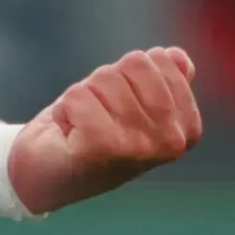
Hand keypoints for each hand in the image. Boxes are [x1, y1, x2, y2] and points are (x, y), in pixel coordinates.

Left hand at [6, 43, 201, 210]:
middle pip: (135, 63)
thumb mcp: (132, 99)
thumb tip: (177, 57)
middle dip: (106, 81)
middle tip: (97, 115)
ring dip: (85, 95)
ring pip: (106, 77)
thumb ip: (160, 78)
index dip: (129, 74)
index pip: (162, 59)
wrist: (46, 176)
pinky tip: (69, 133)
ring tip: (83, 125)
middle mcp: (172, 140)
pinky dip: (66, 108)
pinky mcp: (104, 147)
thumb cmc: (92, 131)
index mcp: (188, 127)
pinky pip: (80, 96)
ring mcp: (142, 146)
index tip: (119, 107)